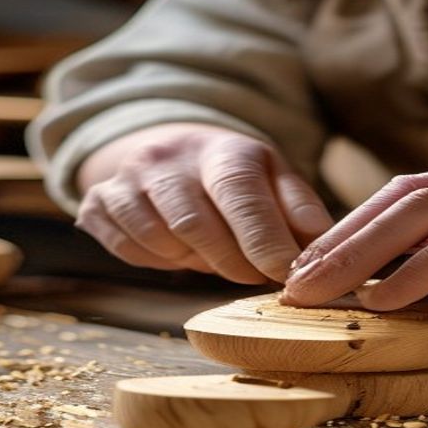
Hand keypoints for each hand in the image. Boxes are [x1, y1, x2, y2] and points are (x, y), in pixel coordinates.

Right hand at [75, 123, 332, 283]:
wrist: (171, 150)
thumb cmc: (235, 177)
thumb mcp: (276, 181)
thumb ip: (302, 213)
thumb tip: (327, 249)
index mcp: (224, 150)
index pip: (241, 196)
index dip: (263, 242)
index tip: (285, 277)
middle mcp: (170, 157)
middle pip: (197, 226)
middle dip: (232, 263)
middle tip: (253, 274)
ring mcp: (128, 178)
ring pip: (160, 241)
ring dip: (193, 262)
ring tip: (213, 252)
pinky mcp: (99, 202)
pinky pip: (126, 250)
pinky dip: (157, 261)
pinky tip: (176, 248)